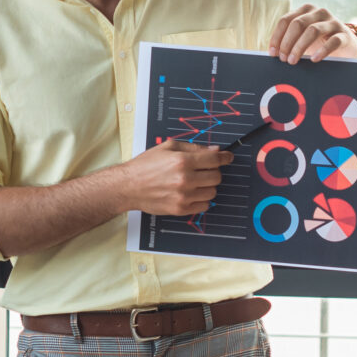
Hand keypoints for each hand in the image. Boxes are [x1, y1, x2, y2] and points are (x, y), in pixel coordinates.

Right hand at [108, 140, 231, 216]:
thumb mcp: (168, 147)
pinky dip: (202, 199)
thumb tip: (215, 150)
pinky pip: (204, 206)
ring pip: (212, 192)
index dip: (224, 157)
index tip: (228, 157)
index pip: (214, 159)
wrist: (128, 186)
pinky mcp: (181, 209)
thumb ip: (193, 148)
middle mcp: (185, 179)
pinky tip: (191, 193)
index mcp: (182, 161)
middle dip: (213, 171)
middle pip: (216, 176)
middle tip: (204, 170)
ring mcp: (184, 196)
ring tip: (195, 182)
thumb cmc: (146, 165)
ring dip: (207, 186)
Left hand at [266, 4, 356, 63]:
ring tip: (293, 60)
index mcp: (305, 11)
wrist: (347, 46)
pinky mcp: (344, 34)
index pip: (286, 20)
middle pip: (297, 24)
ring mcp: (332, 22)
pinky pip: (333, 41)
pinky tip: (314, 59)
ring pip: (313, 30)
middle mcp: (318, 13)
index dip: (277, 37)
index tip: (273, 52)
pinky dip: (322, 50)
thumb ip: (289, 42)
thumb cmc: (320, 42)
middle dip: (287, 42)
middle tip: (283, 59)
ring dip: (300, 46)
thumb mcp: (303, 39)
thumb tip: (273, 55)